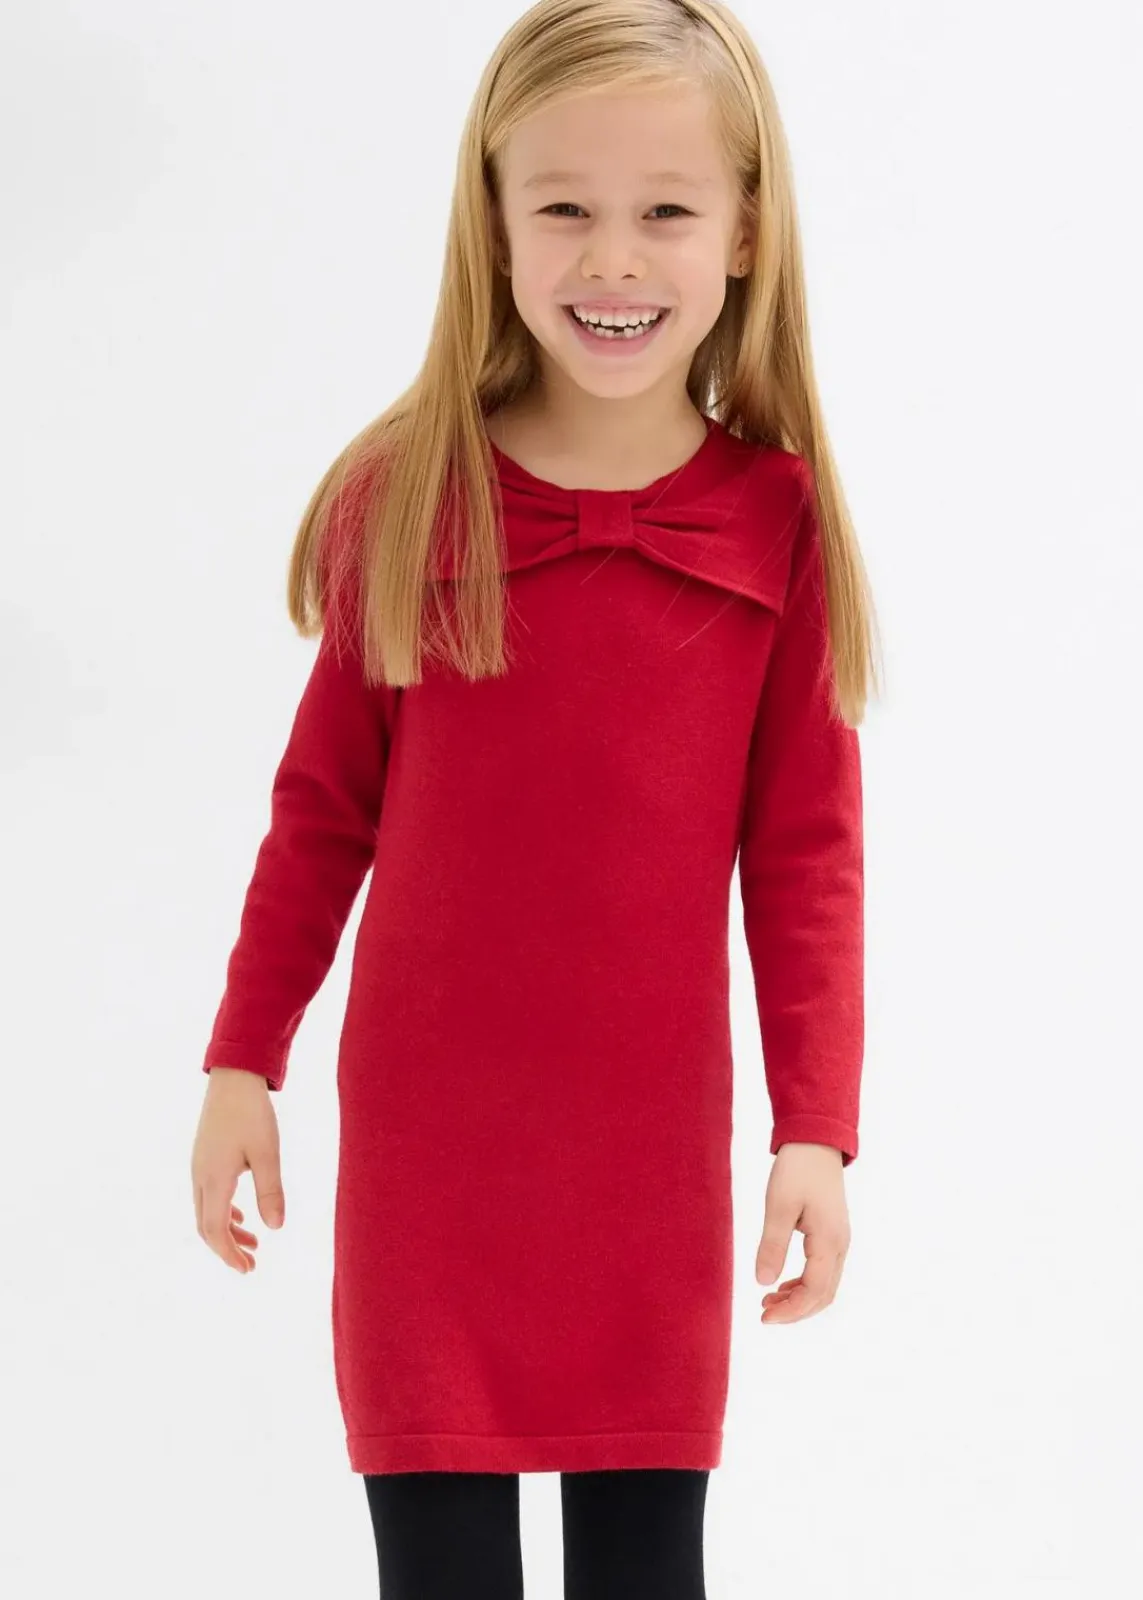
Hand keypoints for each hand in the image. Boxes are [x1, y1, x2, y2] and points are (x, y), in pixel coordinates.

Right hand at [191, 1067, 285, 1272]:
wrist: (232, 1077)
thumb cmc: (252, 1114)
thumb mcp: (268, 1153)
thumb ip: (271, 1191)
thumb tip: (275, 1229)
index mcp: (214, 1180)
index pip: (215, 1231)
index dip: (229, 1254)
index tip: (248, 1269)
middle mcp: (200, 1177)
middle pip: (205, 1226)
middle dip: (227, 1248)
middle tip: (252, 1263)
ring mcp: (199, 1166)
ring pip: (206, 1211)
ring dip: (227, 1231)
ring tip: (254, 1242)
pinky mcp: (204, 1157)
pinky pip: (207, 1195)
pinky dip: (222, 1212)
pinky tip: (241, 1214)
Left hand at [754, 1142, 850, 1322]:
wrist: (815, 1142)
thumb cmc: (797, 1170)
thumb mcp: (778, 1206)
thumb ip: (772, 1245)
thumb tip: (763, 1283)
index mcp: (829, 1241)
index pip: (813, 1291)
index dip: (790, 1311)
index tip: (764, 1317)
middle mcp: (840, 1246)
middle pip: (823, 1295)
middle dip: (795, 1311)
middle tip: (764, 1315)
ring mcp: (839, 1241)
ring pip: (825, 1286)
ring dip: (800, 1300)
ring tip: (769, 1302)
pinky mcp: (832, 1234)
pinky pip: (823, 1271)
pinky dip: (804, 1284)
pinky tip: (782, 1284)